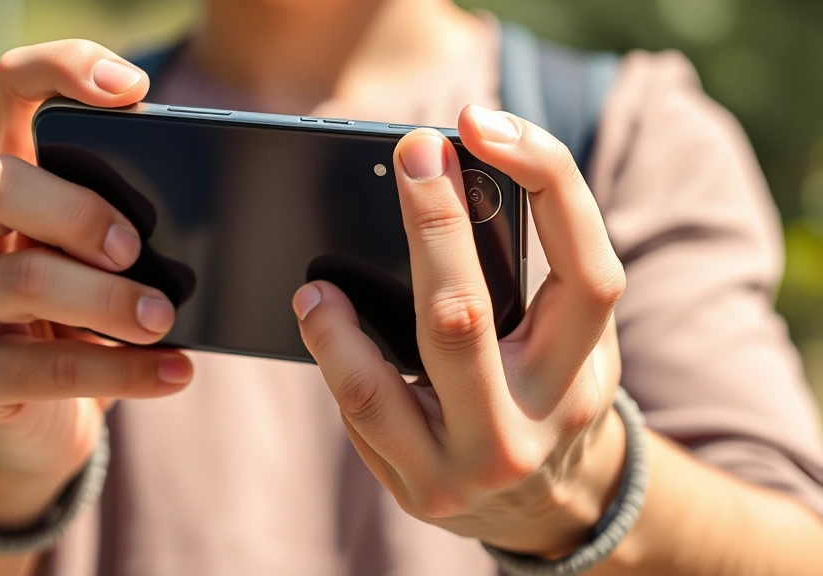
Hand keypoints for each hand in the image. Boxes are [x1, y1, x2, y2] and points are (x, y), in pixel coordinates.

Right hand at [0, 40, 192, 528]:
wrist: (33, 416)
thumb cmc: (78, 314)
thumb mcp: (97, 258)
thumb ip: (126, 222)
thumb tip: (214, 214)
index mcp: (2, 175)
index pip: (15, 91)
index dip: (64, 71)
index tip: (132, 88)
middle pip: (2, 182)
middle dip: (80, 212)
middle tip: (137, 250)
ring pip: (26, 279)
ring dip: (110, 301)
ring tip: (164, 319)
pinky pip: (50, 367)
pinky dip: (125, 371)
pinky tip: (175, 372)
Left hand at [292, 106, 627, 556]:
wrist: (550, 506)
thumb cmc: (550, 394)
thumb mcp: (568, 340)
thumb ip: (532, 276)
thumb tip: (447, 188)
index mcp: (585, 370)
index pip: (583, 269)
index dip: (541, 180)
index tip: (481, 123)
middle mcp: (533, 423)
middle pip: (462, 315)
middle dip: (427, 224)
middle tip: (408, 155)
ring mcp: (470, 466)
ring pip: (377, 387)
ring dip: (335, 326)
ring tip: (316, 286)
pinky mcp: (419, 490)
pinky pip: (358, 417)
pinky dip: (333, 359)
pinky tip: (321, 322)